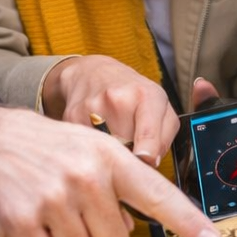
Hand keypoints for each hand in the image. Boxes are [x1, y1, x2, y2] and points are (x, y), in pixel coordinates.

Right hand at [0, 102, 219, 236]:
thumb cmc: (42, 148)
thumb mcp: (88, 147)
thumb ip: (117, 182)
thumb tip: (133, 228)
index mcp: (110, 157)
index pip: (159, 195)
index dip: (189, 224)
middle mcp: (87, 177)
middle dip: (95, 236)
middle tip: (72, 209)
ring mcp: (54, 200)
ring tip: (47, 210)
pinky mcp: (22, 223)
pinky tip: (27, 221)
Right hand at [40, 55, 178, 166]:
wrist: (93, 73)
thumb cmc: (132, 93)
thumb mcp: (160, 106)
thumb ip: (164, 137)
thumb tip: (150, 163)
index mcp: (146, 96)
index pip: (148, 133)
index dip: (148, 154)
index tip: (147, 162)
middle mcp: (117, 99)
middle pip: (126, 148)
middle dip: (131, 154)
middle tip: (131, 145)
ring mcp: (92, 107)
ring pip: (105, 150)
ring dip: (110, 153)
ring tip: (114, 138)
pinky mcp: (72, 117)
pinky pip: (86, 146)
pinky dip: (92, 147)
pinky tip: (97, 135)